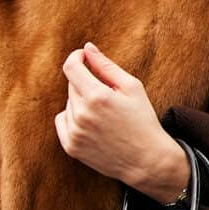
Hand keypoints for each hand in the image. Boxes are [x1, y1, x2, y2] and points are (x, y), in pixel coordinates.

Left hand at [55, 42, 191, 201]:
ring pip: (69, 104)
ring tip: (104, 116)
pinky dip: (73, 119)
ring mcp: (74, 132)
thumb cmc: (142, 120)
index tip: (84, 57)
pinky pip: (62, 121)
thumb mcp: (131, 87)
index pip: (71, 66)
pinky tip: (92, 125)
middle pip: (72, 85)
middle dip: (87, 84)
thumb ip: (106, 66)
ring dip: (81, 103)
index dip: (76, 57)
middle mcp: (81, 114)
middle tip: (108, 96)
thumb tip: (87, 48)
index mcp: (97, 96)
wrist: (146, 161)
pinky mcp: (71, 146)